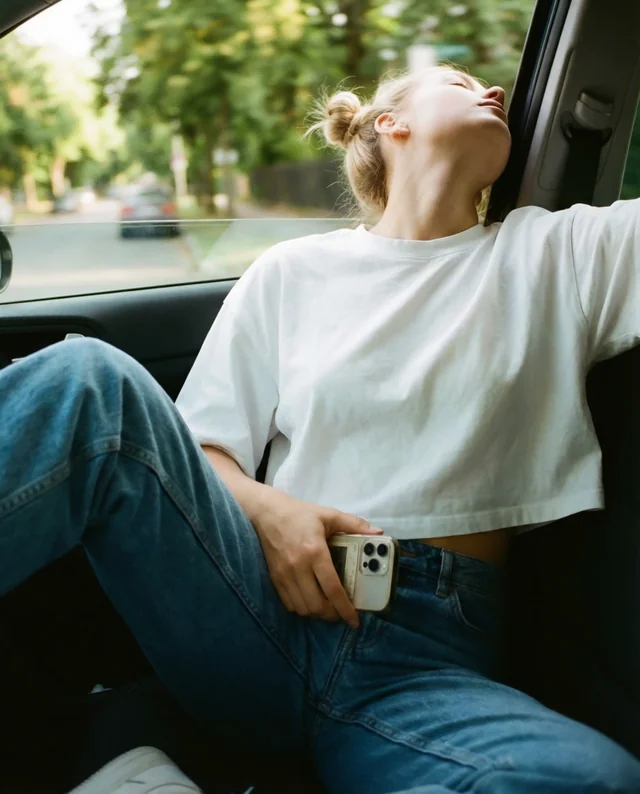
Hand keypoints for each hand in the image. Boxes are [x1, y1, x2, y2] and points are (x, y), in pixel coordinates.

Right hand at [254, 493, 382, 627]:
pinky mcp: (274, 578)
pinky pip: (289, 604)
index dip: (345, 608)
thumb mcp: (328, 515)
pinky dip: (302, 608)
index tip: (354, 619)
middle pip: (317, 605)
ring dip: (317, 613)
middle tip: (342, 612)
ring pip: (302, 608)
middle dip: (332, 614)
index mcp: (314, 552)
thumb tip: (378, 532)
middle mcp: (298, 567)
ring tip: (328, 608)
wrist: (267, 513)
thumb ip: (354, 524)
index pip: (332, 589)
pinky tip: (311, 601)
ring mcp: (284, 575)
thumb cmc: (299, 514)